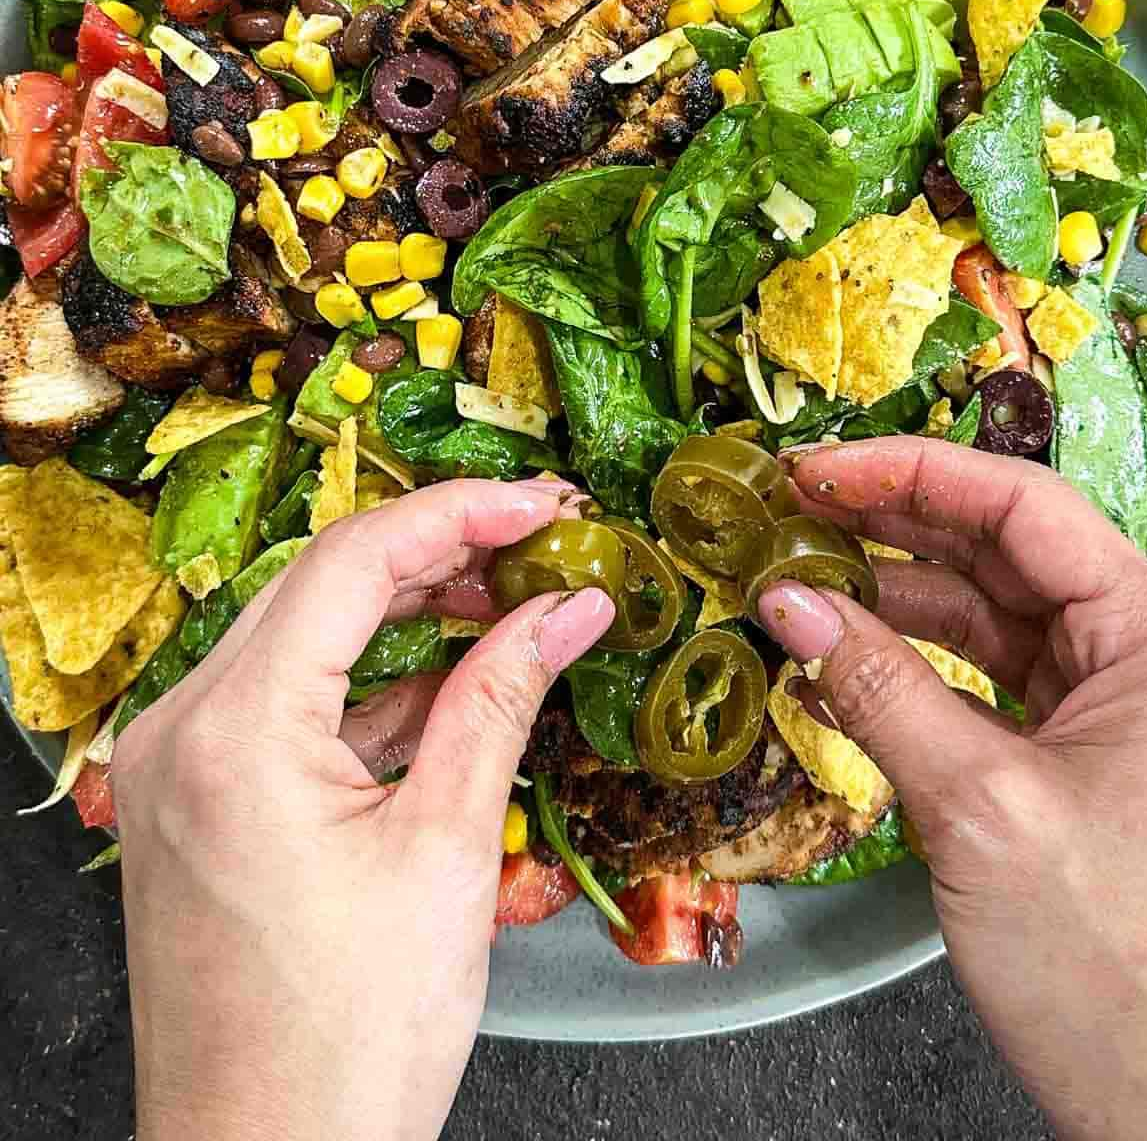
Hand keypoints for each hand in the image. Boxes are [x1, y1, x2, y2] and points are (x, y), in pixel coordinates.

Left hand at [112, 478, 613, 1140]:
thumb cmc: (347, 1042)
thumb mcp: (447, 852)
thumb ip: (501, 700)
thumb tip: (568, 608)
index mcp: (235, 730)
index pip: (354, 561)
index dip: (462, 513)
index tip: (546, 502)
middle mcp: (183, 727)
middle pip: (322, 585)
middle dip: (439, 554)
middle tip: (542, 544)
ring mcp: (179, 764)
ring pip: (305, 636)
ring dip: (407, 614)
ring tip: (511, 600)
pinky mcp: (197, 798)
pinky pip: (288, 703)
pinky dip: (370, 684)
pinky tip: (452, 679)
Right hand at [758, 437, 1146, 1140]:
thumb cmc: (1125, 973)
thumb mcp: (980, 810)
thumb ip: (876, 691)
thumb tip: (788, 601)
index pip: (1025, 508)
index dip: (912, 473)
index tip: (819, 470)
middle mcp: (1143, 658)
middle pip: (1004, 552)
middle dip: (893, 523)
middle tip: (791, 506)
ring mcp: (1109, 712)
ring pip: (989, 617)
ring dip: (892, 597)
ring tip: (799, 577)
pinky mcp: (1075, 763)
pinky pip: (985, 684)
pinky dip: (912, 668)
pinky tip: (842, 659)